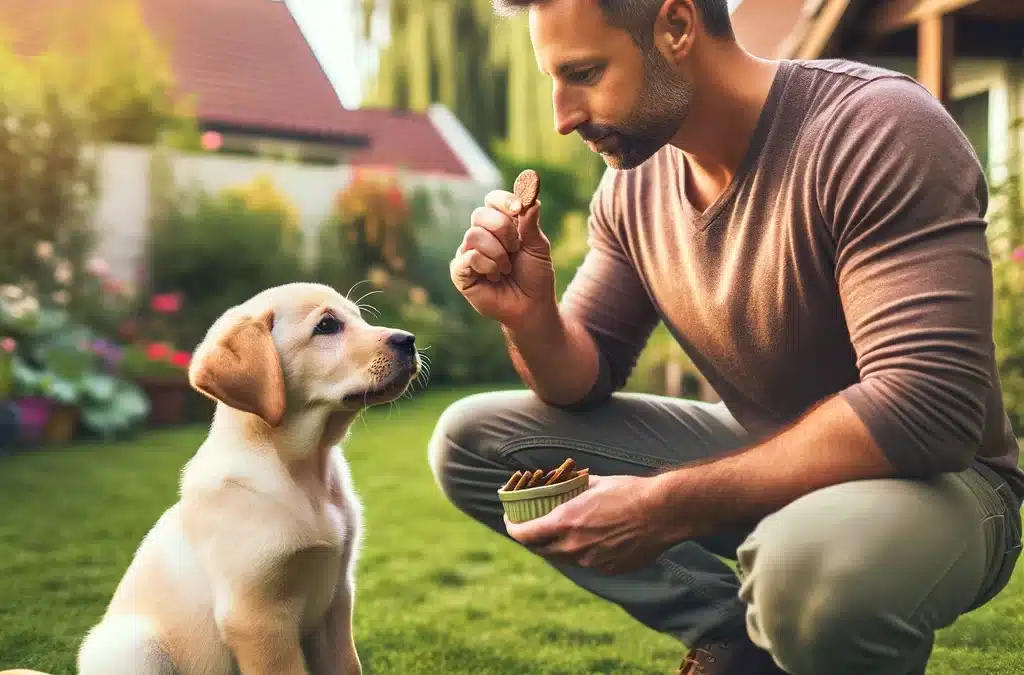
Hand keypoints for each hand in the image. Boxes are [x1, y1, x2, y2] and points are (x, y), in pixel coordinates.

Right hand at [450, 189, 556, 328]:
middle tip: (516, 248)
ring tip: (506, 268)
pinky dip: (488, 266)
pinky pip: (469, 257)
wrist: (532, 306)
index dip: (504, 201)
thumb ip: (530, 222)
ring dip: (498, 252)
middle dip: (503, 229)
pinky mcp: (460, 272)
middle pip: (480, 214)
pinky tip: (495, 277)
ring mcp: (468, 253)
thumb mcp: (538, 246)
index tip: (518, 208)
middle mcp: (481, 235)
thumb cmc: (535, 276)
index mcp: (500, 224)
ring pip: (473, 234)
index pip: (492, 200)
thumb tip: (529, 196)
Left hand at [503, 474, 673, 574]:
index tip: (510, 521)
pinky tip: (588, 540)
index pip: (525, 534)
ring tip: (555, 534)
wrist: (662, 513)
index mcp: (566, 523)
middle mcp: (574, 547)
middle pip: (540, 550)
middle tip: (529, 528)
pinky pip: (585, 563)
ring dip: (554, 547)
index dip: (512, 529)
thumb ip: (573, 488)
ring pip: (562, 558)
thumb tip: (561, 482)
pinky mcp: (608, 569)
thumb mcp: (595, 483)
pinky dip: (580, 553)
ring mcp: (591, 562)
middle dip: (530, 540)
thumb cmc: (629, 492)